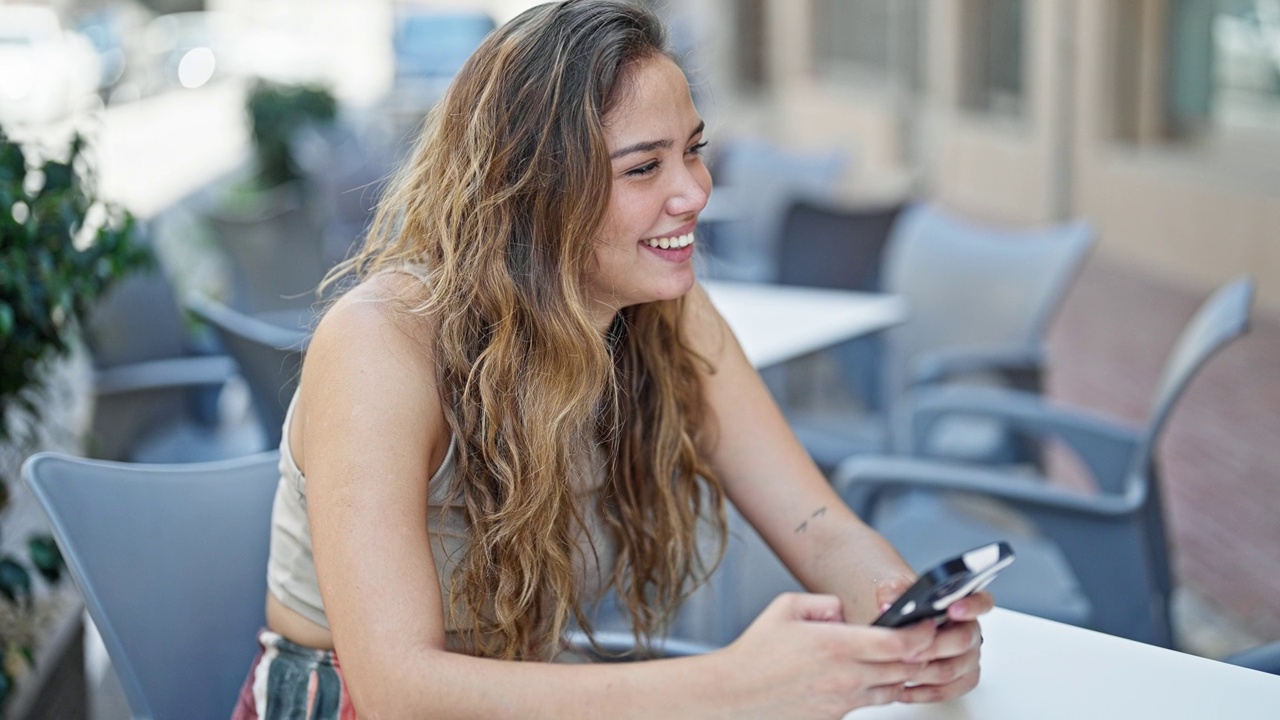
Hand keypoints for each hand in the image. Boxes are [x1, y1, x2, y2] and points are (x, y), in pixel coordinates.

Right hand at [717, 592, 936, 718]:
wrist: (736, 694)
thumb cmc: (757, 653)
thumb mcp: (787, 607)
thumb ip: (825, 602)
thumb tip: (845, 611)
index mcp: (836, 644)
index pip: (897, 643)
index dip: (921, 634)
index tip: (927, 625)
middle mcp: (845, 676)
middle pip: (904, 668)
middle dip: (922, 653)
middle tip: (927, 639)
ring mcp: (844, 700)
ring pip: (894, 688)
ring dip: (904, 672)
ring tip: (903, 656)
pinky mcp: (838, 716)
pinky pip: (873, 702)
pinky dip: (881, 688)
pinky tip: (875, 676)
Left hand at [873, 577, 991, 703]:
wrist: (903, 630)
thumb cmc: (906, 609)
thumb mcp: (896, 590)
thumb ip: (894, 592)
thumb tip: (888, 605)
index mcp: (962, 604)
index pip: (981, 602)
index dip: (971, 606)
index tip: (953, 609)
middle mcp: (970, 631)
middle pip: (963, 641)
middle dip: (933, 647)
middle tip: (909, 651)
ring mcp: (969, 657)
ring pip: (952, 669)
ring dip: (924, 672)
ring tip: (899, 669)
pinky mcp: (963, 679)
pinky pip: (948, 690)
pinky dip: (922, 692)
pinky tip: (903, 688)